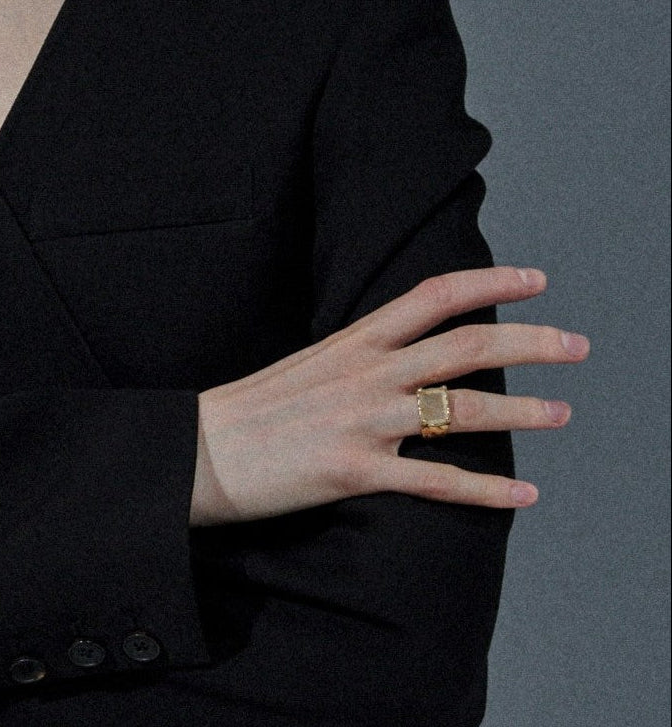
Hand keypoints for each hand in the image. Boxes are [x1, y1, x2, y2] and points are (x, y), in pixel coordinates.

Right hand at [189, 267, 588, 525]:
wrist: (199, 452)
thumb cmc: (250, 409)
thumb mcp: (309, 365)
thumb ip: (360, 357)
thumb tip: (405, 358)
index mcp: (354, 342)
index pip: (434, 295)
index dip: (491, 281)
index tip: (536, 280)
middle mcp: (366, 373)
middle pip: (466, 346)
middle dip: (530, 340)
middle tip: (576, 346)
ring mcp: (362, 421)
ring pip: (461, 409)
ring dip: (521, 411)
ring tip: (561, 413)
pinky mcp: (353, 471)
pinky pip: (435, 480)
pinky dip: (486, 490)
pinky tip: (523, 495)